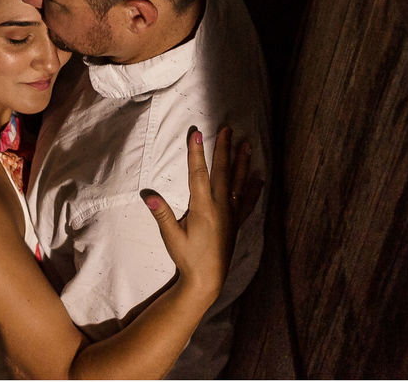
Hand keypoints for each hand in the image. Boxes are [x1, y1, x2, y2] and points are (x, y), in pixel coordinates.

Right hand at [140, 125, 263, 304]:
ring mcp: (231, 214)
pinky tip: (259, 178)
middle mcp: (221, 207)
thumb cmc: (187, 257)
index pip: (198, 174)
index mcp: (203, 208)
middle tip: (227, 129)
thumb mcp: (171, 237)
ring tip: (246, 144)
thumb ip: (162, 214)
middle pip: (223, 172)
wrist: (208, 279)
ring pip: (239, 182)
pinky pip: (248, 201)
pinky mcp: (236, 223)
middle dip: (224, 149)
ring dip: (242, 162)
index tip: (197, 133)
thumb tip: (148, 195)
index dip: (197, 153)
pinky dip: (254, 188)